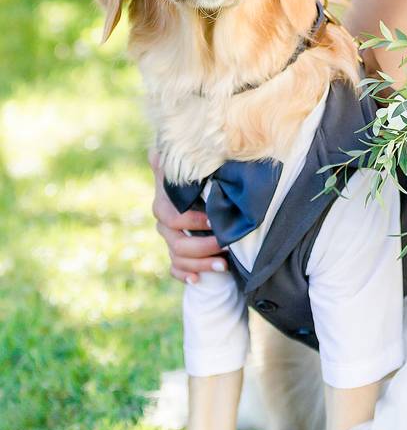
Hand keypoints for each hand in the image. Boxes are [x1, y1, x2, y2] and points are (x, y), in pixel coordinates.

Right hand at [151, 153, 226, 283]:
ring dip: (200, 264)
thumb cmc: (208, 180)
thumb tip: (157, 149)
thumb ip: (181, 162)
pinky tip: (199, 280)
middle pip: (176, 242)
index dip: (192, 221)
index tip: (215, 222)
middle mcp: (166, 223)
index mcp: (167, 202)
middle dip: (203, 246)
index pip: (171, 216)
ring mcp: (171, 240)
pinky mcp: (178, 255)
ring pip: (178, 258)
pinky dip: (186, 275)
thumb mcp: (200, 170)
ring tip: (223, 266)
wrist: (212, 197)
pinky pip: (175, 270)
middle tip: (227, 246)